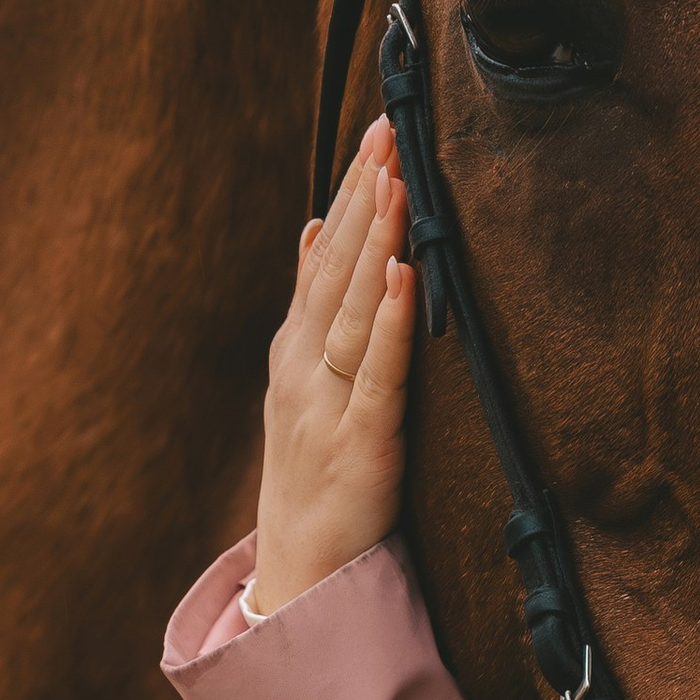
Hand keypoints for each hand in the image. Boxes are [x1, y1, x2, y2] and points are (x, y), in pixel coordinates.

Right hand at [247, 121, 416, 613]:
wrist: (300, 567)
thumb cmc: (312, 468)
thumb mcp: (301, 378)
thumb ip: (311, 306)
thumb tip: (310, 227)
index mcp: (294, 345)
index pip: (322, 252)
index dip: (350, 191)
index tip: (378, 131)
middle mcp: (303, 364)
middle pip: (336, 266)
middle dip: (363, 196)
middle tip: (390, 132)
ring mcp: (328, 401)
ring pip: (353, 307)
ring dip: (375, 241)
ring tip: (396, 183)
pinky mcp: (362, 440)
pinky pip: (380, 372)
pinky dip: (392, 321)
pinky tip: (404, 276)